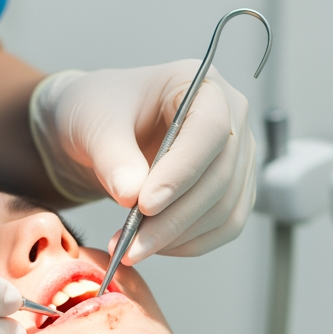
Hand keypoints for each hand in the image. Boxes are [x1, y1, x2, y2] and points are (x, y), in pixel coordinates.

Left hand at [29, 61, 255, 264]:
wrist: (102, 130)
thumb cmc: (101, 111)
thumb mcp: (95, 125)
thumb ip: (113, 157)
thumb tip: (132, 195)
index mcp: (201, 84)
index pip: (210, 130)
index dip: (182, 171)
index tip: (145, 205)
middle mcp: (231, 116)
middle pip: (221, 176)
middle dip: (174, 218)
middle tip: (132, 245)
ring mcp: (237, 154)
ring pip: (225, 208)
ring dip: (179, 237)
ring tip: (133, 249)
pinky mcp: (233, 188)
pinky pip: (224, 225)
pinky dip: (190, 243)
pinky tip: (155, 246)